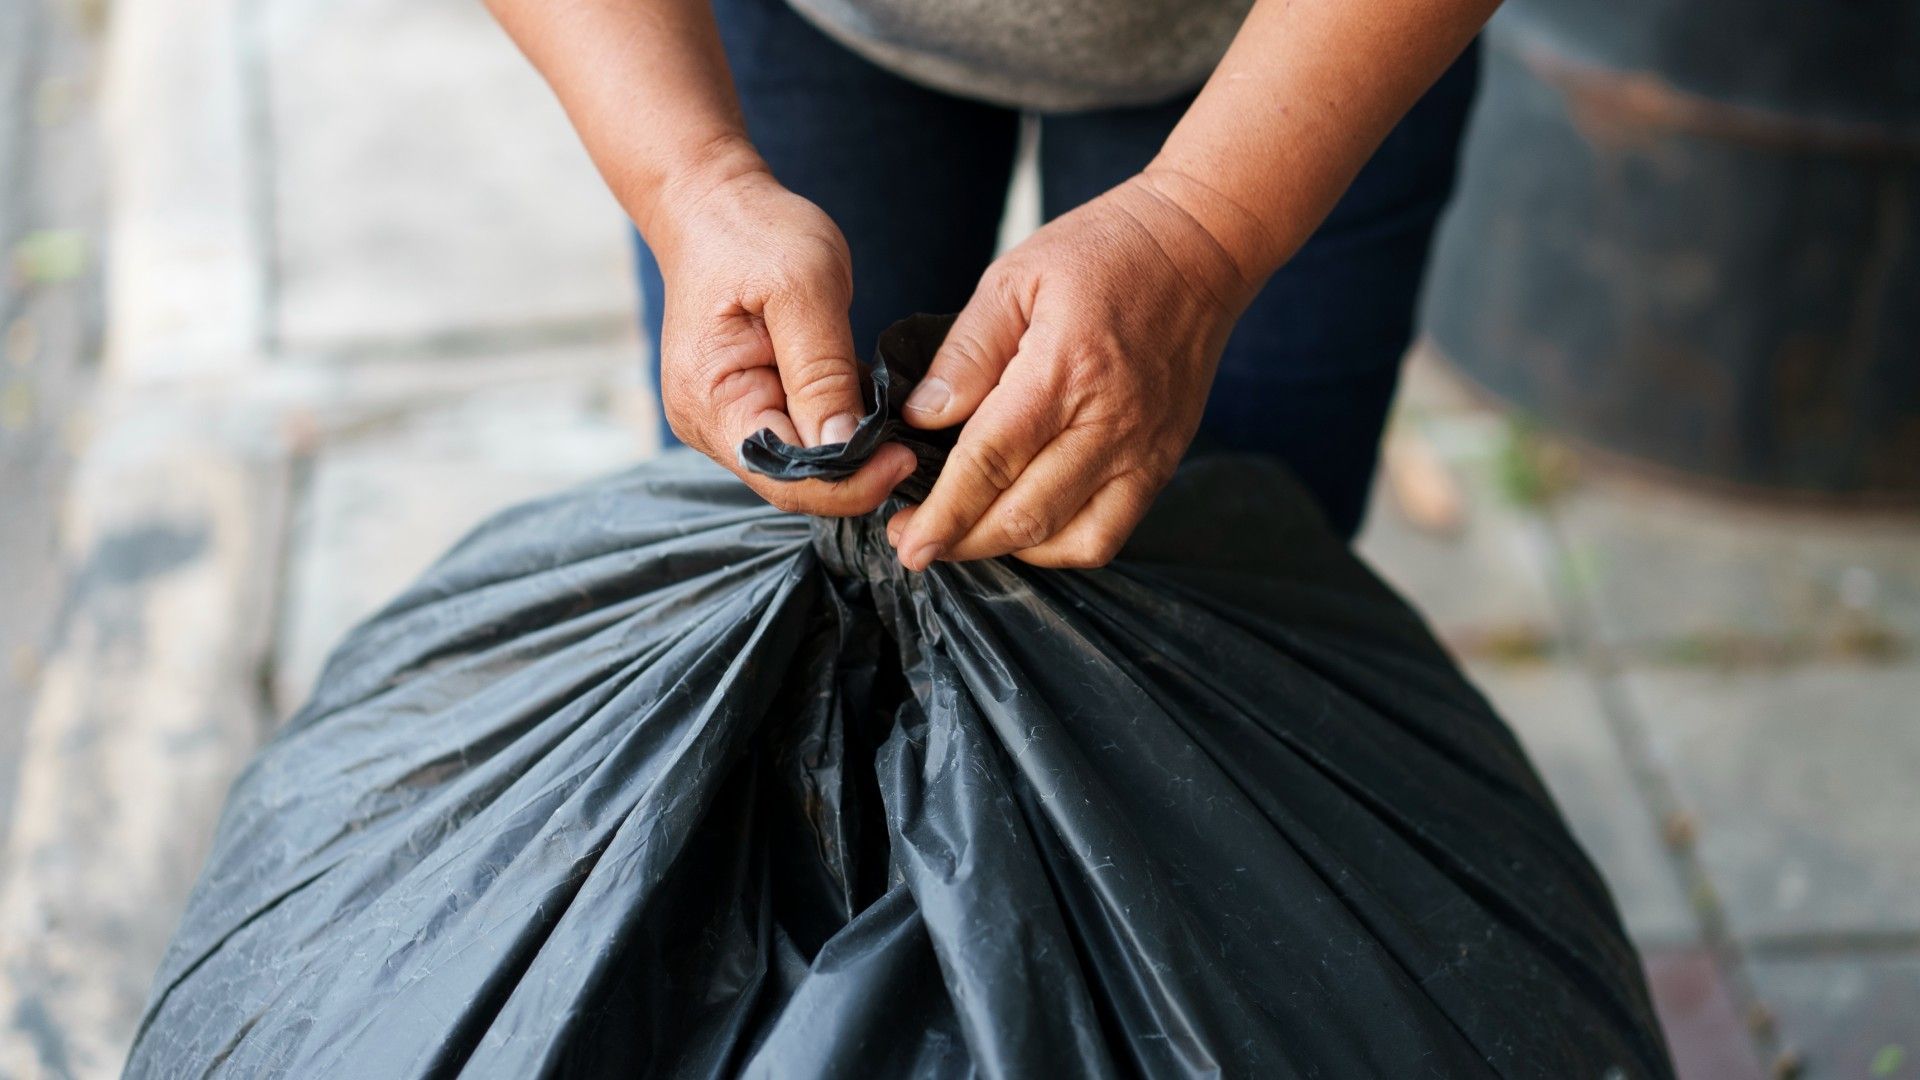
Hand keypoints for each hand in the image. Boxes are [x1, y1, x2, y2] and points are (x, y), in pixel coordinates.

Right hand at [649, 151, 916, 513]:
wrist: (716, 206)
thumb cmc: (756, 234)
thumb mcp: (803, 289)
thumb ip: (822, 372)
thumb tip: (846, 446)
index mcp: (711, 400)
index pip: (785, 478)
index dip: (849, 482)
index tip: (905, 457)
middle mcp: (707, 423)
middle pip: (791, 483)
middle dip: (853, 474)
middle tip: (911, 447)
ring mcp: (722, 420)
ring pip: (797, 468)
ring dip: (847, 454)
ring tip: (893, 428)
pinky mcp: (744, 408)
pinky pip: (796, 440)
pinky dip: (834, 432)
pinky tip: (865, 412)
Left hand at [888, 173, 1258, 569]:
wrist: (1199, 248)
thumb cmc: (1102, 254)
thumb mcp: (1014, 279)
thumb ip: (966, 353)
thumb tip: (921, 416)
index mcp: (1063, 371)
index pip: (989, 463)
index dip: (943, 512)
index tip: (906, 541)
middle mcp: (1109, 423)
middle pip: (1024, 515)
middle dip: (961, 542)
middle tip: (915, 545)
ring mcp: (1143, 450)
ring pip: (1067, 539)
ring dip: (1007, 551)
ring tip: (964, 536)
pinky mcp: (1162, 462)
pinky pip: (1109, 533)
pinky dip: (1061, 546)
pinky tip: (1025, 527)